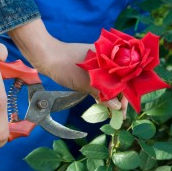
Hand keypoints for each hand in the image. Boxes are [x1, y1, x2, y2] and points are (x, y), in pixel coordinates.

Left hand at [8, 19, 126, 111]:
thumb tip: (116, 107)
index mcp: (110, 56)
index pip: (126, 79)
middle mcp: (106, 58)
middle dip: (119, 97)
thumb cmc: (65, 66)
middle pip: (118, 80)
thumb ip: (102, 94)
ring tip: (111, 110)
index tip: (123, 112)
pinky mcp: (88, 66)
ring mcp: (97, 62)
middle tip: (117, 114)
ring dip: (109, 94)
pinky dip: (100, 89)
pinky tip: (101, 101)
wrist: (45, 55)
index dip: (126, 96)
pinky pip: (99, 79)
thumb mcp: (85, 83)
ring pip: (108, 80)